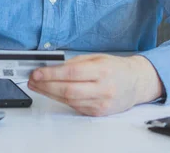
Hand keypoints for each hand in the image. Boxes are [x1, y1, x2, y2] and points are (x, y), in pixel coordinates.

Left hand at [27, 54, 162, 116]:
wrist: (136, 83)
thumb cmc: (116, 68)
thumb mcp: (97, 57)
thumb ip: (76, 62)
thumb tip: (52, 67)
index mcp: (103, 70)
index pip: (72, 73)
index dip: (51, 74)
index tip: (37, 72)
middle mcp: (103, 88)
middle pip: (68, 90)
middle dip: (46, 86)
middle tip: (32, 80)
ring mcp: (101, 103)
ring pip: (69, 100)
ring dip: (49, 94)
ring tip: (38, 86)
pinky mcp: (99, 112)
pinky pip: (75, 106)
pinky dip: (61, 99)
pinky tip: (53, 93)